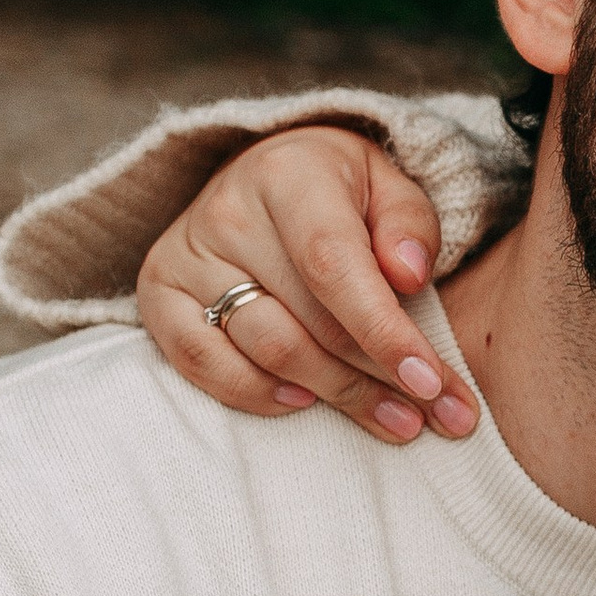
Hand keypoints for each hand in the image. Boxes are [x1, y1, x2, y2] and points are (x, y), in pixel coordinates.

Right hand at [136, 125, 482, 445]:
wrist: (265, 175)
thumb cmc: (342, 191)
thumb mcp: (389, 187)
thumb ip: (409, 225)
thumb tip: (409, 274)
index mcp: (288, 176)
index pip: (334, 266)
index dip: (384, 332)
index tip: (432, 382)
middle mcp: (227, 213)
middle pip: (308, 322)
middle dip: (380, 379)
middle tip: (437, 416)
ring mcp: (186, 255)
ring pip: (266, 351)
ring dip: (337, 395)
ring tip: (396, 420)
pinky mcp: (158, 294)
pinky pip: (201, 363)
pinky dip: (254, 393)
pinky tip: (304, 403)